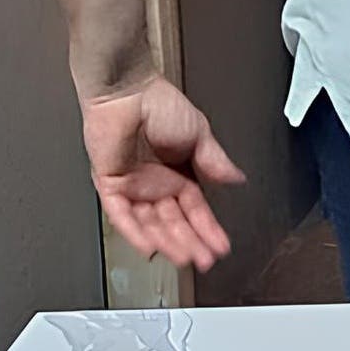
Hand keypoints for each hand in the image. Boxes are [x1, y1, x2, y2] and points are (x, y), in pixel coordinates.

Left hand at [80, 76, 244, 272]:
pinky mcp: (112, 186)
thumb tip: (237, 178)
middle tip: (205, 259)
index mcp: (178, 172)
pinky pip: (122, 216)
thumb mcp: (199, 133)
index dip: (208, 228)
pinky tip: (151, 246)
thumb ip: (215, 161)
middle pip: (175, 222)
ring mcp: (134, 187)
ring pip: (151, 224)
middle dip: (192, 242)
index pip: (195, 208)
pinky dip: (135, 232)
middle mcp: (156, 184)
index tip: (220, 244)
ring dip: (168, 242)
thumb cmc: (160, 102)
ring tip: (185, 258)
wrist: (129, 90)